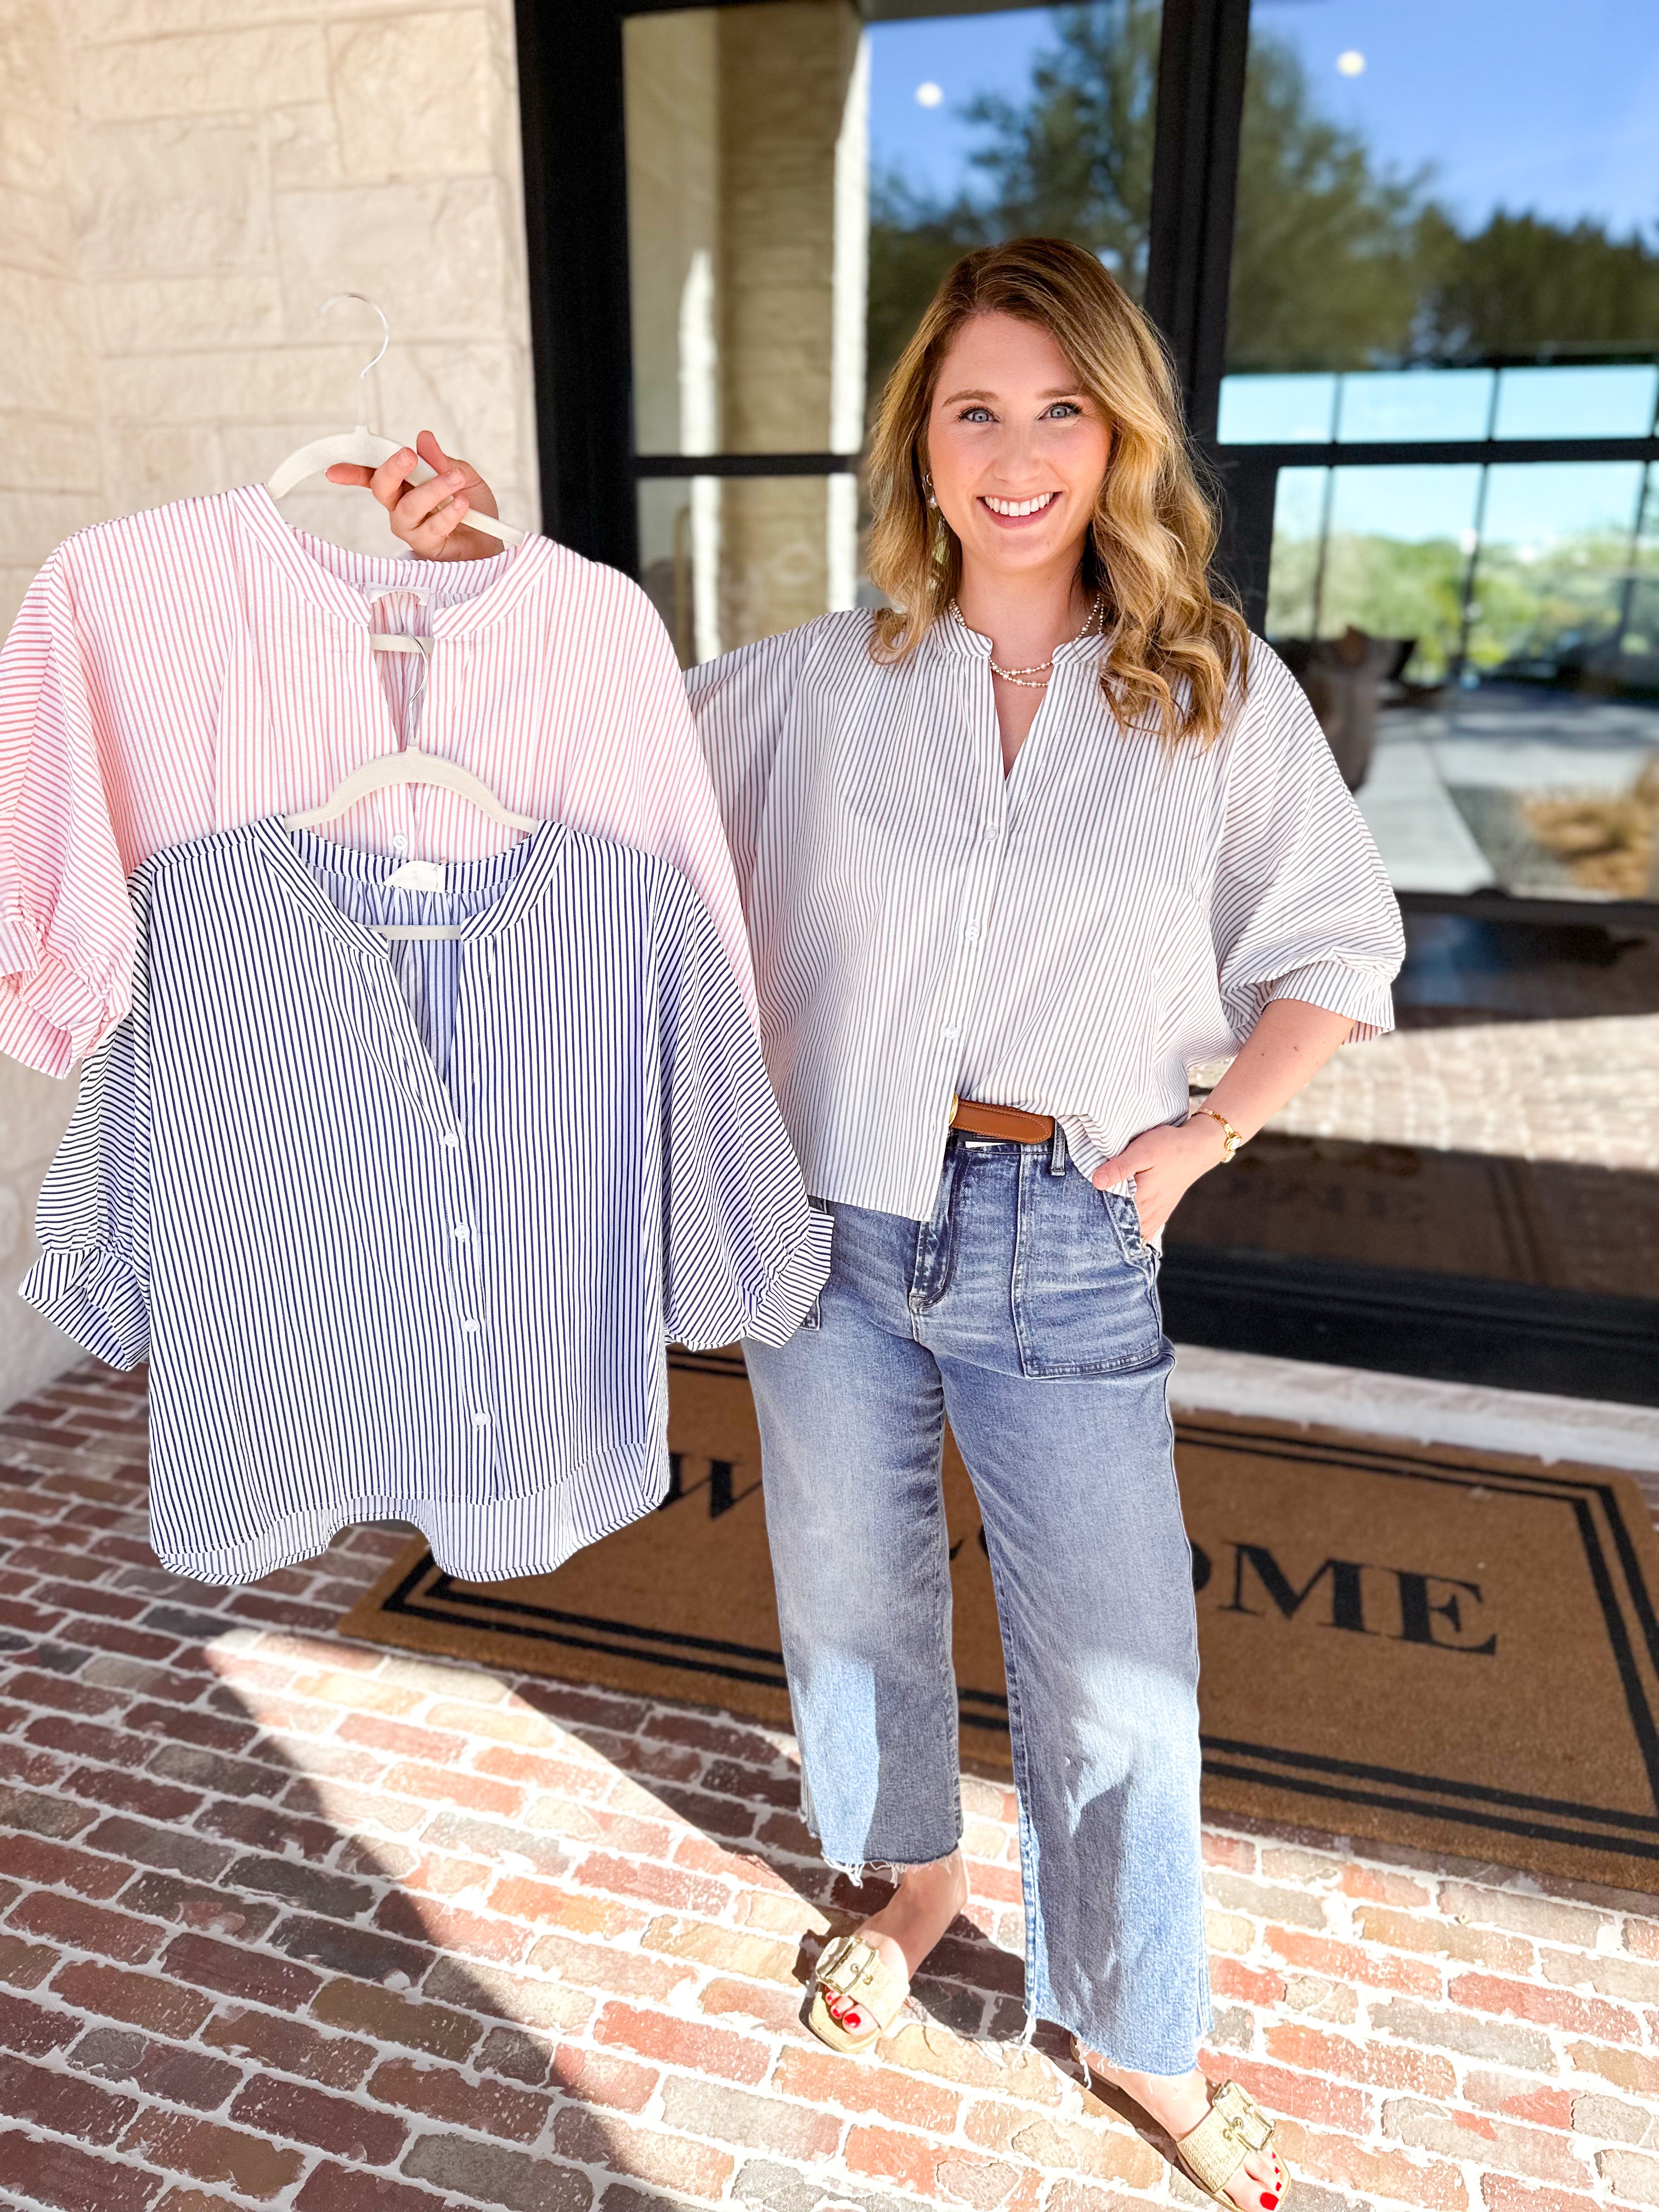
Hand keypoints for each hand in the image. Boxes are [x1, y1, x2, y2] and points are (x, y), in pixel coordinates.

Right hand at [324, 429, 501, 561]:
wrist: (492, 541)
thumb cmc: (473, 509)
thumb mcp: (462, 476)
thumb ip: (442, 461)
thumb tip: (423, 438)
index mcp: (404, 485)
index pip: (374, 474)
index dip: (352, 471)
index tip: (333, 470)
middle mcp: (401, 507)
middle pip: (382, 488)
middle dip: (392, 469)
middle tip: (409, 456)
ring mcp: (412, 529)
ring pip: (407, 508)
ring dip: (432, 489)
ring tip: (456, 481)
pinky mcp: (428, 547)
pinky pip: (431, 528)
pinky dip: (449, 512)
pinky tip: (463, 504)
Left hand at [1091, 1116, 1228, 1238]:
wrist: (1197, 1148)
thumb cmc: (1169, 1146)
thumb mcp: (1142, 1151)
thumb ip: (1119, 1167)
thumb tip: (1096, 1182)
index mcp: (1141, 1200)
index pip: (1110, 1219)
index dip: (1092, 1217)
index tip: (1078, 1212)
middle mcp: (1149, 1215)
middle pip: (1118, 1230)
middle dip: (1100, 1226)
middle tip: (1082, 1219)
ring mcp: (1156, 1217)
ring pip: (1130, 1234)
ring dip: (1114, 1229)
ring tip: (1095, 1221)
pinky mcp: (1160, 1214)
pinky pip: (1141, 1232)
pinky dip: (1129, 1230)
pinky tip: (1117, 1223)